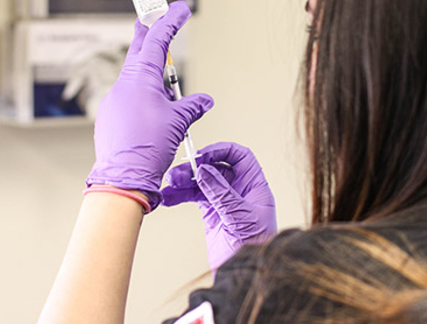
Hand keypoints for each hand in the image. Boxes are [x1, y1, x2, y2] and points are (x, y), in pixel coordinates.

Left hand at [86, 2, 213, 211]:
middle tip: (153, 17)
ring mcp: (113, 101)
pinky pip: (127, 97)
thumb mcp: (178, 122)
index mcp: (140, 79)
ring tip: (167, 89)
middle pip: (137, 51)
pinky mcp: (110, 117)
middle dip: (148, 34)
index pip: (156, 40)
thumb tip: (204, 101)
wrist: (123, 176)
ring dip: (150, 74)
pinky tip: (152, 113)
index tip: (179, 9)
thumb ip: (192, 106)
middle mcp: (123, 85)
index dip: (169, 22)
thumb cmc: (148, 147)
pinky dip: (142, 96)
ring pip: (134, 77)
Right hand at [161, 142, 276, 269]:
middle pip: (216, 168)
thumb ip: (221, 193)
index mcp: (254, 186)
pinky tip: (169, 197)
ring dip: (185, 181)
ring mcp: (225, 201)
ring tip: (169, 185)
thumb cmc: (256, 247)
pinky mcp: (213, 214)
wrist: (247, 274)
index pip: (240, 157)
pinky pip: (195, 197)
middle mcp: (240, 190)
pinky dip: (181, 195)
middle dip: (196, 168)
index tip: (201, 156)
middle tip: (178, 173)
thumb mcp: (240, 217)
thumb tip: (206, 170)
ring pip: (203, 182)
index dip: (221, 151)